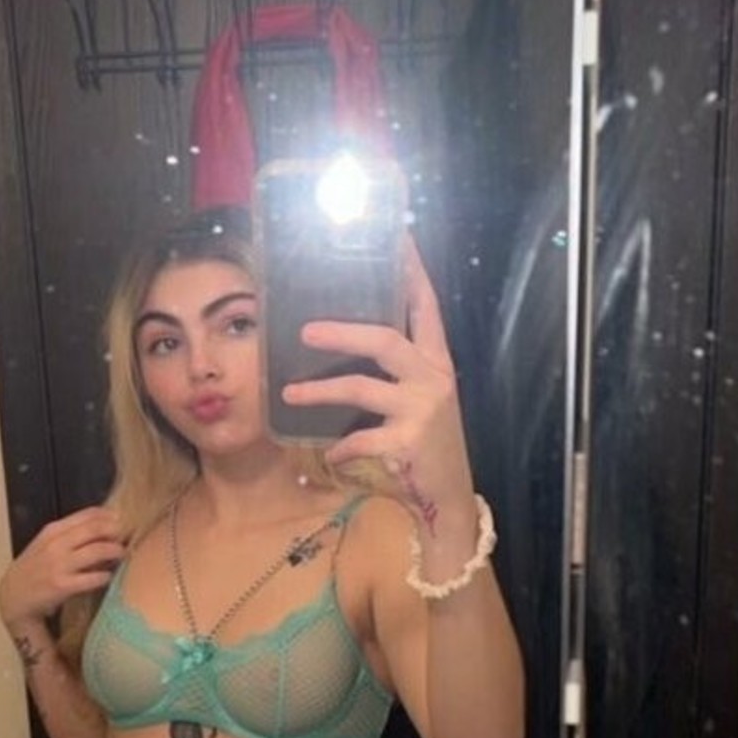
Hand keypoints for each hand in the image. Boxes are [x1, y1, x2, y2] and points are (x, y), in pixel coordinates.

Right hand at [0, 504, 127, 629]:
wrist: (13, 597)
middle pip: (95, 529)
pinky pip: (93, 578)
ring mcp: (59, 565)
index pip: (88, 515)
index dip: (110, 517)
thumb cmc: (34, 569)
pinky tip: (108, 577)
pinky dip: (105, 576)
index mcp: (52, 530)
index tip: (123, 521)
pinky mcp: (62, 586)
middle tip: (127, 538)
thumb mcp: (45, 545)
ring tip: (123, 555)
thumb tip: (104, 527)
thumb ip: (70, 535)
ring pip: (97, 550)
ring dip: (115, 551)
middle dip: (116, 532)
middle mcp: (56, 544)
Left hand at [281, 237, 475, 534]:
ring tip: (289, 393)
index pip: (425, 306)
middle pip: (384, 339)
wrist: (448, 500)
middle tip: (303, 330)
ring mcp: (422, 410)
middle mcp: (433, 378)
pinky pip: (359, 439)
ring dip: (319, 391)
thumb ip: (396, 371)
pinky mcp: (406, 443)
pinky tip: (330, 453)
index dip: (411, 271)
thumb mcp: (421, 400)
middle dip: (341, 332)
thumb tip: (345, 340)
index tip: (397, 237)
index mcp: (436, 361)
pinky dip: (340, 447)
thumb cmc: (427, 446)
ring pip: (361, 388)